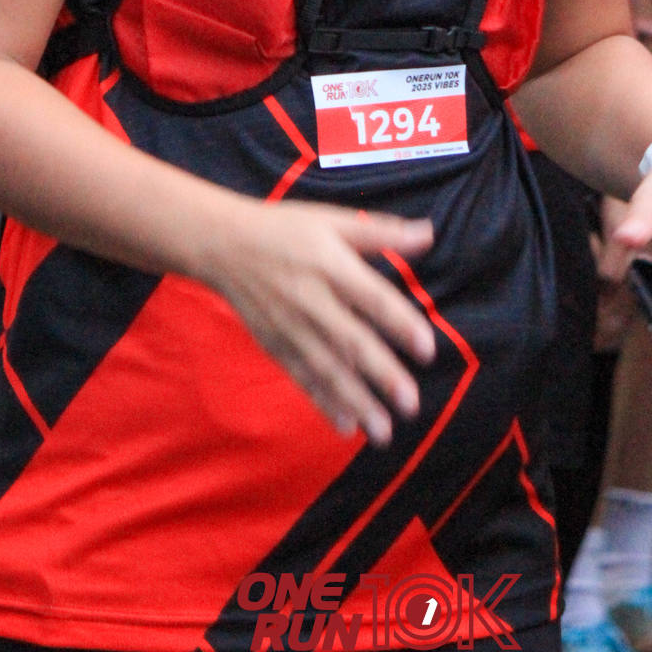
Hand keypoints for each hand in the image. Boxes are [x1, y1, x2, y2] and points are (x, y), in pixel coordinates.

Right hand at [198, 198, 436, 447]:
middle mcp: (312, 299)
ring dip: (356, 401)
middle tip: (411, 405)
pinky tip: (345, 426)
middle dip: (381, 374)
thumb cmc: (285, 229)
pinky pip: (302, 377)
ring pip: (327, 368)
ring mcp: (291, 327)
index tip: (428, 349)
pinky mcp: (276, 345)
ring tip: (384, 431)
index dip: (400, 323)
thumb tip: (429, 234)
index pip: (371, 297)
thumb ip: (382, 232)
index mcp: (331, 264)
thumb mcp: (332, 220)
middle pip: (350, 341)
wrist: (223, 245)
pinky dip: (323, 402)